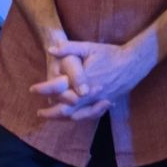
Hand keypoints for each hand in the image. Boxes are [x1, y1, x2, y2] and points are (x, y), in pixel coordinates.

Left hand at [32, 36, 156, 120]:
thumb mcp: (89, 47)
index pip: (57, 88)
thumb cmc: (111, 54)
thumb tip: (51, 49)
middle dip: (50, 112)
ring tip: (52, 117)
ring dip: (62, 119)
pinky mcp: (105, 104)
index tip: (33, 89)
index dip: (43, 89)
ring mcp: (97, 101)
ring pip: (76, 116)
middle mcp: (89, 94)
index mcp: (82, 80)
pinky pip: (89, 116)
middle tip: (39, 112)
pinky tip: (72, 118)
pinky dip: (78, 119)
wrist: (133, 63)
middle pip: (64, 109)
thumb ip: (69, 48)